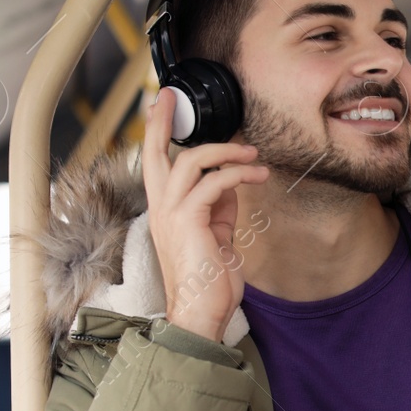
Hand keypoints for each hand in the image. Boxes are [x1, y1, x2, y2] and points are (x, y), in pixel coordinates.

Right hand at [141, 88, 269, 341]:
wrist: (200, 313)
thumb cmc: (209, 281)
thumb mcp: (216, 237)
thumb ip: (219, 208)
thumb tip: (230, 184)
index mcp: (164, 211)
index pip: (154, 164)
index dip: (155, 133)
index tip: (161, 106)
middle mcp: (161, 209)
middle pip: (153, 153)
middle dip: (161, 121)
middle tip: (170, 97)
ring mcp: (172, 214)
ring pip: (191, 161)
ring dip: (226, 150)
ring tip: (252, 154)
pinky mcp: (190, 221)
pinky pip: (215, 183)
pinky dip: (239, 174)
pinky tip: (257, 175)